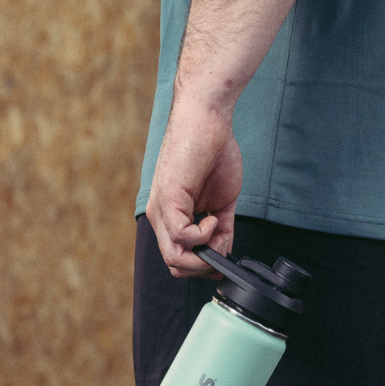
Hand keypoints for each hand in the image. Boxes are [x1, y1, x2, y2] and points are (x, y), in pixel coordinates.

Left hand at [144, 99, 242, 277]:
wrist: (207, 118)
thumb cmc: (214, 151)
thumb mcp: (221, 201)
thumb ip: (220, 230)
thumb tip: (224, 253)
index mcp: (171, 217)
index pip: (179, 259)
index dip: (203, 265)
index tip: (223, 252)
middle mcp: (160, 216)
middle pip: (175, 265)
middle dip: (204, 266)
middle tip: (222, 246)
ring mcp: (161, 210)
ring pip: (175, 259)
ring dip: (204, 256)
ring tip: (218, 230)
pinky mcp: (167, 201)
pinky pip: (182, 238)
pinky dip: (203, 235)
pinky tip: (212, 218)